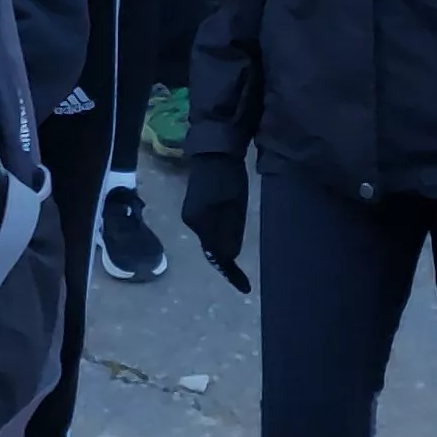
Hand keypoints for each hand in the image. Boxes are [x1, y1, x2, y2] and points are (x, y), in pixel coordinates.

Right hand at [179, 152, 249, 290]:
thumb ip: (231, 231)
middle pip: (213, 247)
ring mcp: (192, 213)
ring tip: (241, 251)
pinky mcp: (196, 205)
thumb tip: (229, 257)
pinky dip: (222, 232)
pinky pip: (210, 227)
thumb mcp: (234, 205)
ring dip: (226, 243)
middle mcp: (191, 222)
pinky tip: (233, 231)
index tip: (245, 287)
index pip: (217, 255)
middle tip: (246, 272)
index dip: (231, 272)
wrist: (214, 149)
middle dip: (228, 257)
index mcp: (199, 223)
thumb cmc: (228, 177)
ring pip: (212, 237)